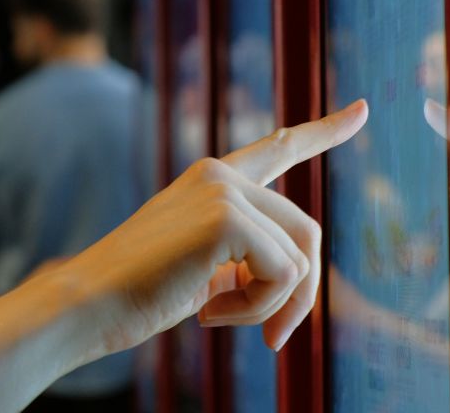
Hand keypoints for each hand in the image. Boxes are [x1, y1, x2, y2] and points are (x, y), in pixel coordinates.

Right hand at [55, 99, 367, 355]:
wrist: (87, 302)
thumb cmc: (136, 292)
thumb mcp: (201, 268)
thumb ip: (244, 256)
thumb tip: (298, 276)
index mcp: (211, 181)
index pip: (278, 148)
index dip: (323, 131)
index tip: (362, 109)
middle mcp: (220, 175)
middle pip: (307, 233)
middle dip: (299, 295)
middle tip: (272, 339)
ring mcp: (223, 191)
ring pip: (300, 260)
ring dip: (270, 306)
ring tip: (218, 317)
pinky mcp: (226, 217)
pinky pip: (285, 275)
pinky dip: (258, 309)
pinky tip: (208, 313)